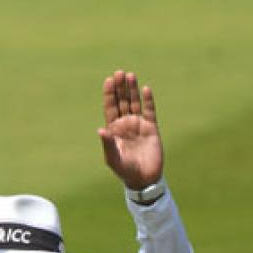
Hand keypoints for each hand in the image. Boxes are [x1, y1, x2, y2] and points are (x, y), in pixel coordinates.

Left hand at [97, 70, 163, 189]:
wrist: (144, 179)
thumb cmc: (125, 170)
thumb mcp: (113, 158)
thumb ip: (108, 143)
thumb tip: (101, 130)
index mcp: (113, 129)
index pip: (110, 107)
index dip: (110, 94)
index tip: (109, 80)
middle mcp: (125, 123)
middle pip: (122, 101)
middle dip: (120, 87)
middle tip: (119, 73)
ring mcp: (138, 124)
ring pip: (134, 102)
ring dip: (132, 89)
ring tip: (130, 75)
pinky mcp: (151, 128)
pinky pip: (150, 110)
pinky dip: (148, 100)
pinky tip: (146, 89)